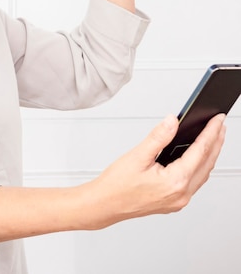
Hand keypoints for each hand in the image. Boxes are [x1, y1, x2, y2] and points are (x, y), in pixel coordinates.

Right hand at [79, 113, 225, 228]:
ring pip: (202, 173)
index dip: (210, 132)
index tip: (217, 119)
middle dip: (216, 141)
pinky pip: (194, 181)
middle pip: (207, 163)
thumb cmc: (116, 185)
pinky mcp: (174, 201)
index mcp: (175, 182)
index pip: (200, 152)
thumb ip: (158, 137)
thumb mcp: (137, 155)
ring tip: (213, 136)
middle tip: (220, 123)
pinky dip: (199, 165)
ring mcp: (179, 200)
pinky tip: (197, 156)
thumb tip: (173, 121)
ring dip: (210, 154)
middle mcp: (181, 194)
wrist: (104, 205)